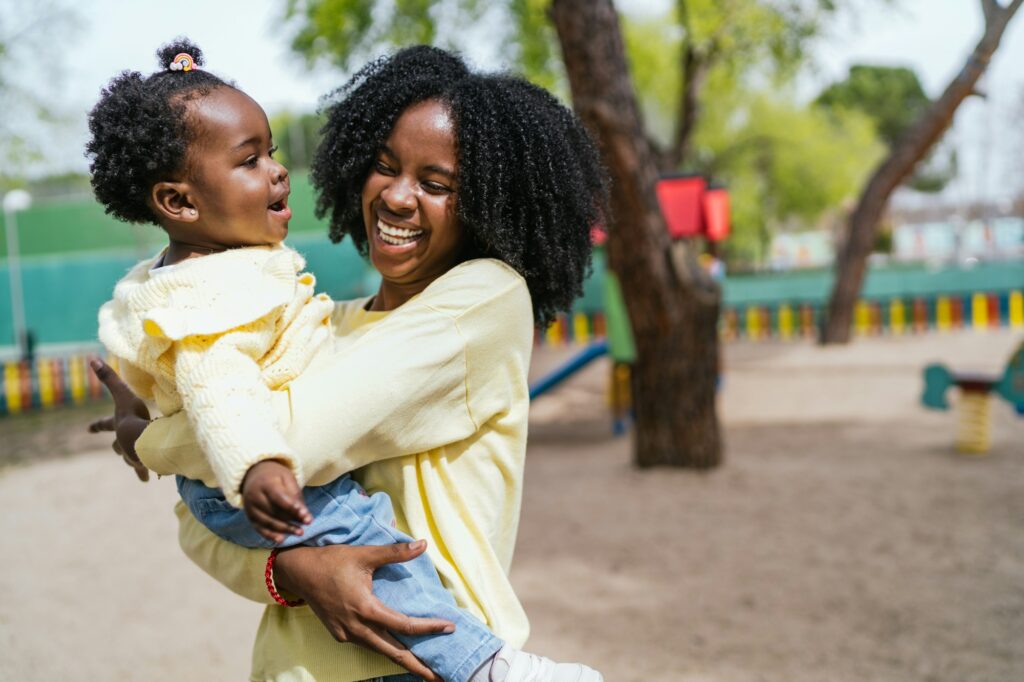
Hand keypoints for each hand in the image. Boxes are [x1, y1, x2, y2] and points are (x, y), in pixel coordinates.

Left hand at [87, 359, 151, 481]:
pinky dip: (148, 472)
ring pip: (131, 458)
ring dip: (133, 461)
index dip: (97, 425)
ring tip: (139, 467)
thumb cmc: (132, 417)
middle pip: (116, 446)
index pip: (104, 424)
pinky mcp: (147, 462)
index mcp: (119, 425)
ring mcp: (133, 453)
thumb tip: (91, 358)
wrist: (143, 440)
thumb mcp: (122, 394)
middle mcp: (123, 441)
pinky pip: (148, 468)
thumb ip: (108, 377)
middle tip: (117, 451)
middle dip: (118, 447)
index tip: (88, 429)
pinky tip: (151, 478)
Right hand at [241, 460, 312, 543]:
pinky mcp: (249, 517)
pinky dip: (270, 535)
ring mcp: (250, 508)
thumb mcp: (287, 478)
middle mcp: (254, 496)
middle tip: (307, 525)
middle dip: (291, 520)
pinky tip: (281, 540)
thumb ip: (296, 496)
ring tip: (300, 532)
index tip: (307, 517)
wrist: (254, 474)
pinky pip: (259, 528)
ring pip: (268, 522)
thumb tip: (304, 516)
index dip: (293, 508)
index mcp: (265, 483)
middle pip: (274, 511)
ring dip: (284, 529)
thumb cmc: (275, 477)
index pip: (279, 498)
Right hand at [273, 541, 453, 681]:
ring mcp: (347, 634)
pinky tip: (397, 649)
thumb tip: (422, 544)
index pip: (404, 625)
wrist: (299, 572)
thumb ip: (395, 552)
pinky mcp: (340, 635)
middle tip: (441, 677)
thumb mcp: (365, 554)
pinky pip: (368, 645)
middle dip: (418, 667)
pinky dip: (385, 649)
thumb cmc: (332, 561)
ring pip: (380, 651)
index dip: (428, 627)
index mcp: (365, 608)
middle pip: (394, 653)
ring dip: (402, 660)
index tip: (449, 627)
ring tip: (424, 668)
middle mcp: (356, 627)